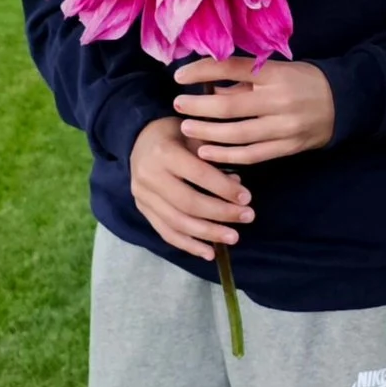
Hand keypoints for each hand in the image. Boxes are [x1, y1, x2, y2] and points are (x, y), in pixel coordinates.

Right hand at [129, 117, 252, 260]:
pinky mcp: (142, 209)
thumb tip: (236, 184)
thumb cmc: (175, 134)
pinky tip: (209, 252)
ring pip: (177, 222)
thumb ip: (214, 157)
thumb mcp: (194, 134)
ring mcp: (142, 196)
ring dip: (208, 233)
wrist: (138, 138)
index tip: (247, 198)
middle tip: (247, 217)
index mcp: (163, 152)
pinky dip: (188, 245)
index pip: (198, 175)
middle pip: (188, 203)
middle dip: (221, 213)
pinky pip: (166, 232)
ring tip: (233, 237)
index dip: (224, 189)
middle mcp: (149, 176)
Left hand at [172, 57, 334, 165]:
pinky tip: (205, 152)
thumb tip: (208, 89)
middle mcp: (278, 99)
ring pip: (236, 134)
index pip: (231, 69)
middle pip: (229, 106)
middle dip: (197, 107)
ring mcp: (283, 126)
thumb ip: (243, 81)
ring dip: (206, 133)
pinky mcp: (287, 147)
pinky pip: (251, 155)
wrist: (342, 102)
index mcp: (274, 73)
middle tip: (177, 105)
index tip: (178, 76)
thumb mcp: (276, 70)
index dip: (201, 71)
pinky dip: (226, 155)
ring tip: (186, 128)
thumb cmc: (300, 82)